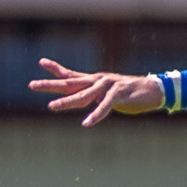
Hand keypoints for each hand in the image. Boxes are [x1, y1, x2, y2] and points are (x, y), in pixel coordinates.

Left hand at [30, 59, 163, 127]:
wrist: (154, 91)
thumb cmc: (131, 94)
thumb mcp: (109, 93)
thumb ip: (95, 96)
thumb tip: (84, 101)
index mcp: (95, 80)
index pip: (71, 75)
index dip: (56, 69)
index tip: (41, 62)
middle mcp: (98, 81)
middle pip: (70, 83)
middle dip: (50, 85)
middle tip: (32, 85)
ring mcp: (107, 87)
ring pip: (83, 95)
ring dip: (67, 102)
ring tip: (52, 106)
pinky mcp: (118, 95)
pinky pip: (104, 107)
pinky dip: (95, 116)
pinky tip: (86, 124)